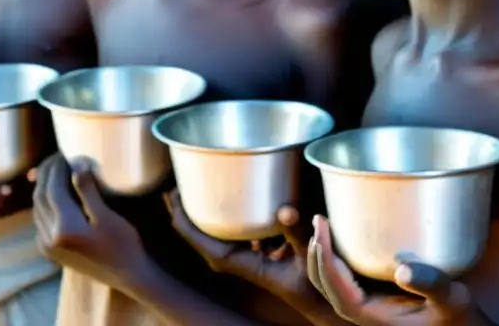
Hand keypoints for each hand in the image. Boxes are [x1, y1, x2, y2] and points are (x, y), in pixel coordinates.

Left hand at [32, 153, 149, 292]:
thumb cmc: (123, 243)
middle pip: (40, 196)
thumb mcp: (107, 215)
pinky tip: (56, 193)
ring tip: (57, 170)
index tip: (66, 152)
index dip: (56, 167)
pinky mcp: (49, 250)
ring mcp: (47, 246)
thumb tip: (77, 164)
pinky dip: (45, 202)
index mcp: (64, 227)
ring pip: (37, 208)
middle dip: (47, 173)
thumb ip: (88, 190)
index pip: (52, 188)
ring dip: (44, 187)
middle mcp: (49, 237)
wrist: (127, 275)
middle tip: (59, 157)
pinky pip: (40, 220)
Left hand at [166, 189, 318, 308]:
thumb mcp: (308, 257)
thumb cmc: (317, 288)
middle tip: (173, 192)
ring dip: (202, 220)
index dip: (187, 225)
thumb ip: (296, 233)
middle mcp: (242, 264)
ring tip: (189, 197)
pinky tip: (223, 210)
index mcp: (246, 266)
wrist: (325, 307)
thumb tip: (285, 209)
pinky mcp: (258, 258)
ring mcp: (248, 261)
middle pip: (204, 240)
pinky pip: (233, 238)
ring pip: (216, 239)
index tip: (174, 202)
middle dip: (187, 218)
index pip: (207, 246)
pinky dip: (223, 223)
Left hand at [308, 216, 478, 325]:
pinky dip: (335, 258)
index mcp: (374, 318)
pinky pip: (344, 279)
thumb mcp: (453, 300)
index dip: (326, 263)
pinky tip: (340, 236)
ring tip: (323, 224)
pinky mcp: (373, 297)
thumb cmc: (459, 319)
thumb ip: (431, 284)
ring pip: (330, 283)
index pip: (338, 292)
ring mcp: (367, 306)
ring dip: (322, 254)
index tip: (321, 234)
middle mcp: (365, 313)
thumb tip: (403, 269)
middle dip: (317, 253)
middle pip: (325, 286)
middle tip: (319, 220)